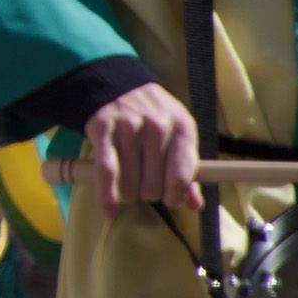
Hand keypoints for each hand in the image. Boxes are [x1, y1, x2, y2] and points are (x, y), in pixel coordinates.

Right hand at [83, 81, 200, 211]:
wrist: (117, 87)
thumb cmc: (153, 119)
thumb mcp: (176, 137)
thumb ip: (186, 171)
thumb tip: (195, 205)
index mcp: (182, 127)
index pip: (181, 174)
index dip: (175, 194)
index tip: (170, 200)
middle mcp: (157, 125)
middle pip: (154, 184)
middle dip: (149, 192)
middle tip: (144, 185)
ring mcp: (128, 126)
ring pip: (130, 183)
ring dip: (128, 194)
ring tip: (128, 186)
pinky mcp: (102, 129)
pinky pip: (107, 171)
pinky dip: (107, 195)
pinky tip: (109, 210)